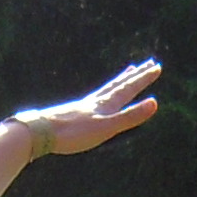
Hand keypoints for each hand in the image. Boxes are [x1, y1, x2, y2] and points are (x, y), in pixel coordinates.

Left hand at [8, 62, 161, 158]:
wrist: (40, 131)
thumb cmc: (74, 133)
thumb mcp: (106, 128)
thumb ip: (130, 117)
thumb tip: (155, 103)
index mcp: (106, 104)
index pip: (129, 88)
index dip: (144, 79)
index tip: (156, 67)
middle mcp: (96, 101)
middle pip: (120, 84)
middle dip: (136, 75)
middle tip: (148, 63)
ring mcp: (85, 105)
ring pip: (108, 88)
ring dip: (121, 80)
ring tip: (128, 71)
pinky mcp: (75, 112)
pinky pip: (96, 97)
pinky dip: (104, 92)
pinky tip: (99, 97)